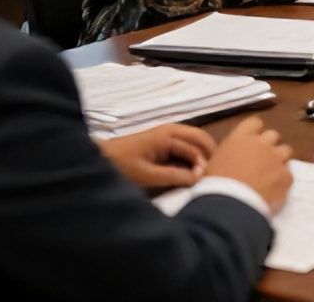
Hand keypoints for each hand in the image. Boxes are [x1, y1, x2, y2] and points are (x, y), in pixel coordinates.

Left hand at [99, 124, 214, 188]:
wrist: (99, 159)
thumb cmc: (121, 166)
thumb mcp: (147, 175)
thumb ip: (174, 176)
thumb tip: (199, 177)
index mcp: (169, 135)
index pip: (196, 150)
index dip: (203, 166)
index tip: (206, 183)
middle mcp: (172, 130)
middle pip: (201, 138)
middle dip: (210, 155)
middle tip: (215, 175)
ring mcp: (168, 134)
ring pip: (195, 141)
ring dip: (202, 155)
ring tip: (205, 174)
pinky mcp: (163, 142)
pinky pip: (185, 146)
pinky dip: (192, 156)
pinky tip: (191, 171)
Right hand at [207, 117, 293, 212]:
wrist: (230, 205)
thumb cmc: (214, 186)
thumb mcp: (211, 166)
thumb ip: (225, 157)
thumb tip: (226, 160)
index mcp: (239, 139)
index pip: (254, 123)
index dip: (255, 132)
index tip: (252, 142)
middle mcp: (260, 144)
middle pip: (272, 135)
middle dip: (269, 145)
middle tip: (261, 161)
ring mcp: (276, 158)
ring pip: (285, 151)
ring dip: (279, 160)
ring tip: (270, 175)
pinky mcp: (286, 175)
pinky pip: (289, 173)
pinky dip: (283, 180)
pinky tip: (274, 190)